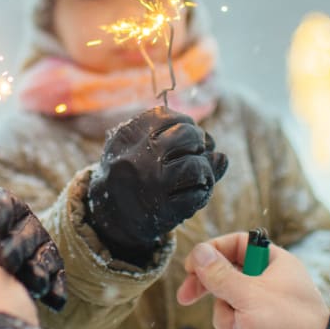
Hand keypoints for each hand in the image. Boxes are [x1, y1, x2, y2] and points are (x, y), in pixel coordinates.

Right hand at [87, 106, 227, 264]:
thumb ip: (176, 139)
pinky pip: (198, 194)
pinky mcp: (163, 208)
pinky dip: (203, 192)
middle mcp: (139, 156)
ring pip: (196, 165)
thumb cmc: (133, 173)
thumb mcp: (141, 147)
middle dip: (199, 144)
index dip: (186, 125)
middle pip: (188, 135)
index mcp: (129, 135)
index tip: (185, 139)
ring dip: (205, 170)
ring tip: (199, 176)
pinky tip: (195, 193)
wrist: (109, 213)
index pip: (170, 115)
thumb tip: (220, 155)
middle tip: (195, 155)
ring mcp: (151, 183)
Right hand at [176, 233, 329, 328]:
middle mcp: (265, 287)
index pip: (237, 245)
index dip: (212, 252)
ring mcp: (257, 315)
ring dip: (229, 326)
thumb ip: (220, 274)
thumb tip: (200, 252)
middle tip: (186, 296)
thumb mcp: (251, 295)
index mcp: (273, 265)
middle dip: (208, 293)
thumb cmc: (291, 328)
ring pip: (220, 312)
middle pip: (222, 279)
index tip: (191, 264)